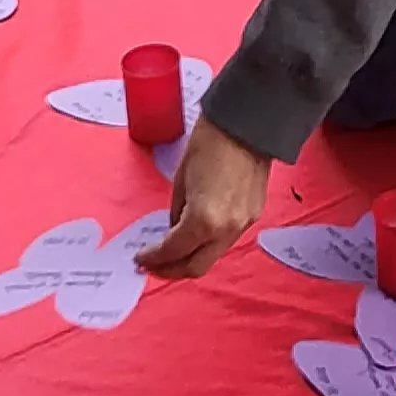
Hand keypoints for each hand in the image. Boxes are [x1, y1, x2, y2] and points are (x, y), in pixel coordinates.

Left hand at [139, 126, 271, 277]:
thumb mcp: (180, 180)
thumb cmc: (210, 143)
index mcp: (203, 220)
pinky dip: (208, 243)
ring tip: (172, 251)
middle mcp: (226, 230)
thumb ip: (176, 212)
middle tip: (153, 265)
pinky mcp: (253, 216)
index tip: (142, 258)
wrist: (247, 125)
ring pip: (213, 256)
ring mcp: (243, 225)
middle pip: (195, 267)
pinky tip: (196, 234)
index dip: (154, 258)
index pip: (173, 252)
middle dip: (171, 270)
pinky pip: (226, 240)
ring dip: (191, 257)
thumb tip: (175, 230)